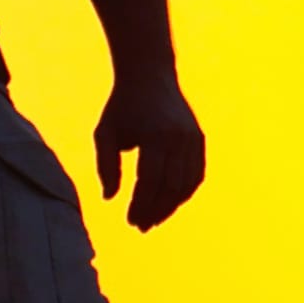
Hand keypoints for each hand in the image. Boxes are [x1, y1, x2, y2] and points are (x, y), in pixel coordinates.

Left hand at [96, 68, 206, 228]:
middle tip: (141, 227)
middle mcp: (178, 138)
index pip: (150, 182)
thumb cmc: (122, 107)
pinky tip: (170, 203)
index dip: (141, 205)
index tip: (131, 221)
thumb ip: (105, 166)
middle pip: (170, 187)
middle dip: (156, 211)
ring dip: (171, 206)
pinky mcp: (199, 139)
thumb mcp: (104, 133)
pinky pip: (196, 174)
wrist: (149, 76)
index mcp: (155, 136)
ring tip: (154, 219)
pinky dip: (185, 192)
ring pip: (186, 184)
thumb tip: (110, 198)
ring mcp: (192, 138)